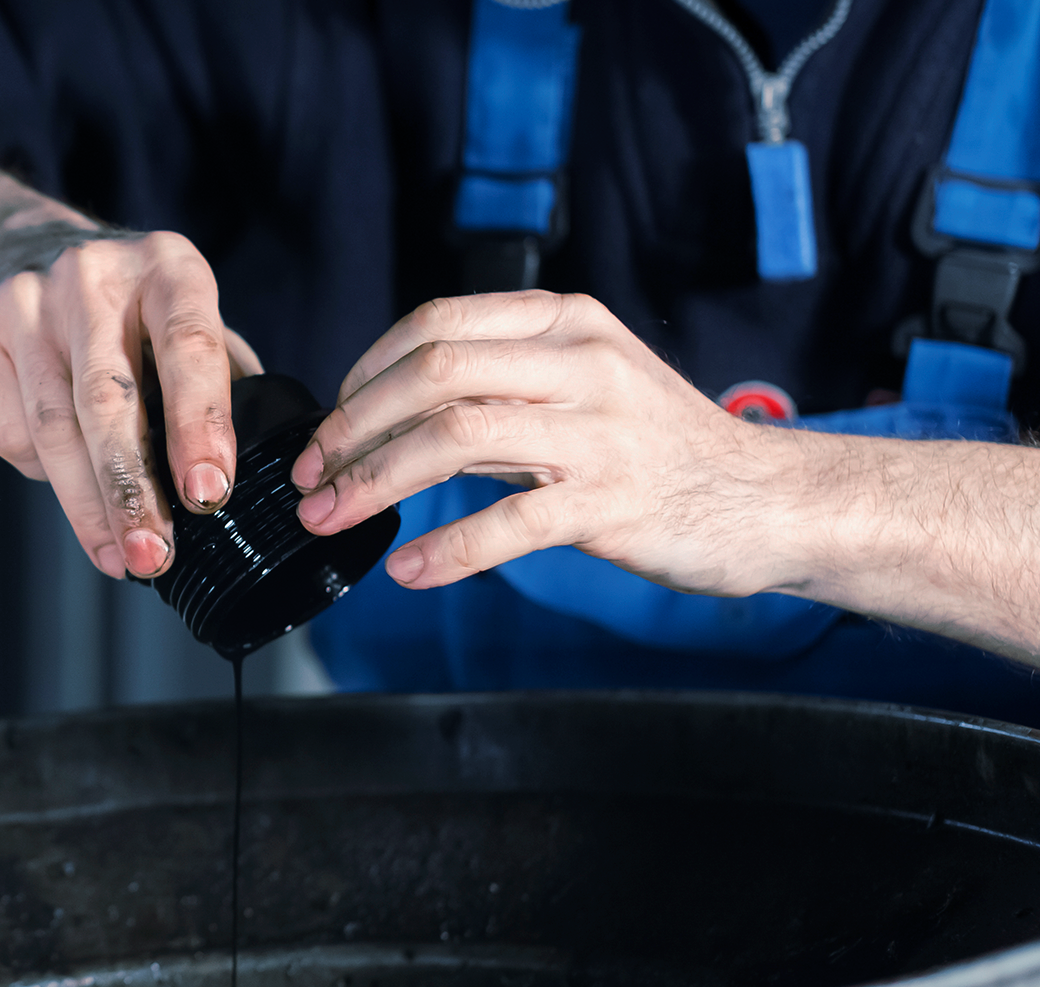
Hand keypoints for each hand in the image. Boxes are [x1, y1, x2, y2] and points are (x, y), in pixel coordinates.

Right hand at [0, 230, 262, 578]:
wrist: (10, 249)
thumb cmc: (125, 306)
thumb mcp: (184, 315)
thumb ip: (221, 378)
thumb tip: (256, 474)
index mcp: (166, 267)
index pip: (188, 345)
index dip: (200, 424)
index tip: (209, 491)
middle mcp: (91, 276)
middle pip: (109, 399)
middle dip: (134, 489)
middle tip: (155, 553)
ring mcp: (25, 303)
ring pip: (55, 428)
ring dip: (90, 507)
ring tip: (122, 556)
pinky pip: (11, 435)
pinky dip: (48, 481)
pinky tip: (79, 502)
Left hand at [290, 290, 800, 597]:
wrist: (766, 499)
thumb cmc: (660, 445)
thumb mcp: (585, 382)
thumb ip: (502, 382)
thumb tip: (393, 408)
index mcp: (565, 322)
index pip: (436, 324)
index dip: (367, 372)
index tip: (334, 421)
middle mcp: (579, 363)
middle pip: (431, 372)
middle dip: (353, 426)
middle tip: (313, 472)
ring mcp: (598, 432)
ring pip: (454, 438)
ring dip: (375, 481)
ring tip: (332, 517)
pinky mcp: (612, 502)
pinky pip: (508, 523)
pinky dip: (447, 550)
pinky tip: (410, 571)